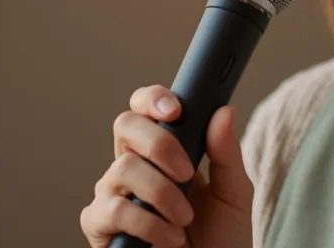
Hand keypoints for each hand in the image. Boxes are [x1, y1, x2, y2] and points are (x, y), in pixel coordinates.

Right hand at [80, 85, 253, 247]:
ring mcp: (112, 194)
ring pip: (123, 168)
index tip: (176, 110)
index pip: (144, 108)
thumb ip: (226, 153)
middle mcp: (132, 166)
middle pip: (125, 124)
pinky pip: (112, 210)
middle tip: (187, 171)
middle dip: (159, 143)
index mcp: (161, 151)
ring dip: (162, 193)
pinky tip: (170, 237)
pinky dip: (148, 223)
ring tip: (184, 219)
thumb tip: (223, 111)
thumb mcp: (233, 193)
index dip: (153, 99)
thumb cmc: (219, 238)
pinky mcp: (100, 226)